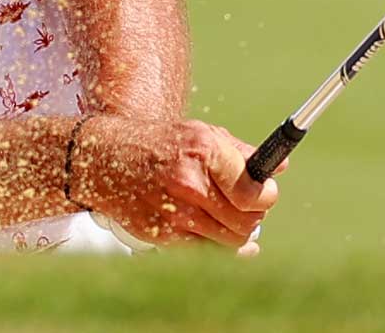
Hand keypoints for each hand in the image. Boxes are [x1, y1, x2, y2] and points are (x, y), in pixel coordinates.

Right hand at [68, 116, 282, 252]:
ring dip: (238, 231)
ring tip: (229, 215)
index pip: (254, 190)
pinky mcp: (163, 235)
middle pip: (248, 220)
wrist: (103, 159)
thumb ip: (240, 153)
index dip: (267, 196)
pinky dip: (216, 242)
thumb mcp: (199, 134)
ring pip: (232, 240)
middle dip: (254, 215)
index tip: (266, 194)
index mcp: (203, 150)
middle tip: (249, 206)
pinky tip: (214, 229)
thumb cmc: (158, 144)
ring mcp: (175, 212)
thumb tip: (281, 167)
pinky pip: (207, 250)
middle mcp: (189, 182)